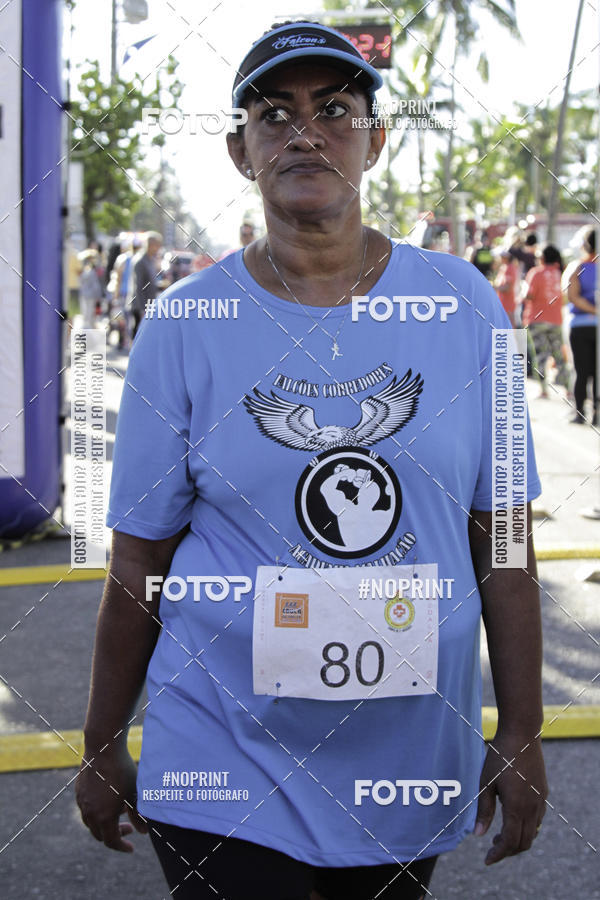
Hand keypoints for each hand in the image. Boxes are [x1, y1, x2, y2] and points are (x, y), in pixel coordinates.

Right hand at [75, 745, 147, 851]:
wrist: (103, 748)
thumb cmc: (122, 770)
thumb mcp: (135, 794)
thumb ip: (139, 816)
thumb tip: (144, 832)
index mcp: (103, 817)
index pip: (111, 841)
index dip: (122, 846)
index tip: (131, 848)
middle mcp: (89, 813)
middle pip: (100, 834)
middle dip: (115, 834)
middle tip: (129, 827)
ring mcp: (82, 801)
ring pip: (91, 822)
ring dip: (105, 823)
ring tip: (121, 811)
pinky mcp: (79, 790)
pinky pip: (86, 808)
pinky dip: (97, 811)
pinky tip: (109, 799)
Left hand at [475, 732, 546, 864]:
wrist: (522, 734)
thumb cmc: (500, 756)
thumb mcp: (486, 782)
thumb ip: (484, 810)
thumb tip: (478, 835)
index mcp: (516, 807)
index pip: (510, 842)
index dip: (498, 854)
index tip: (487, 859)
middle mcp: (532, 807)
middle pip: (524, 842)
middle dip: (508, 851)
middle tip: (492, 849)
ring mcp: (540, 800)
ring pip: (533, 832)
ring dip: (518, 840)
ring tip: (500, 836)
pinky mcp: (543, 793)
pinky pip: (537, 820)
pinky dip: (526, 828)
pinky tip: (512, 819)